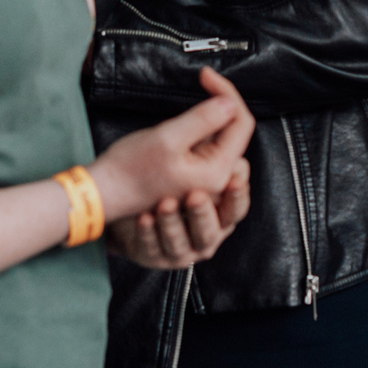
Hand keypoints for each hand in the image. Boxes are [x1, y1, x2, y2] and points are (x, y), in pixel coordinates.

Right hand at [88, 68, 255, 236]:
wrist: (103, 193)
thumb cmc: (129, 169)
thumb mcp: (167, 137)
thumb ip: (204, 119)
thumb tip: (230, 103)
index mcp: (217, 172)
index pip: (241, 123)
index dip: (228, 93)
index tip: (204, 75)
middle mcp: (217, 180)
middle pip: (234, 130)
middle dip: (218, 105)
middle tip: (199, 87)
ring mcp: (205, 181)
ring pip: (220, 138)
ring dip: (204, 119)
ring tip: (176, 120)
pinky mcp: (192, 177)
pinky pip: (205, 147)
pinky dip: (195, 131)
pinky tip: (172, 133)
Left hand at [109, 159, 252, 268]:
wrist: (130, 207)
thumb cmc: (168, 183)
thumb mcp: (191, 163)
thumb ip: (213, 148)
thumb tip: (232, 113)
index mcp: (220, 213)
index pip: (236, 208)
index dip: (236, 195)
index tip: (233, 179)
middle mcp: (204, 234)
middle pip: (210, 230)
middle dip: (203, 214)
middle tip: (195, 195)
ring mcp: (179, 248)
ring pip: (180, 242)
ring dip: (173, 223)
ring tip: (164, 203)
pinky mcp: (153, 254)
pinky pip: (150, 246)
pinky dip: (147, 232)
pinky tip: (143, 218)